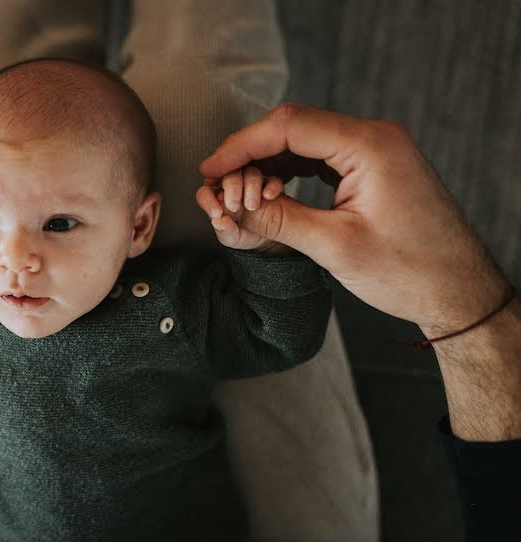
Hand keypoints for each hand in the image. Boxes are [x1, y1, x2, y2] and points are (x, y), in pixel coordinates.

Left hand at [194, 166, 287, 254]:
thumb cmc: (245, 234)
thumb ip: (224, 231)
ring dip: (251, 186)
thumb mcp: (233, 238)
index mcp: (218, 199)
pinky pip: (273, 179)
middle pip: (229, 175)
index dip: (208, 200)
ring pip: (251, 173)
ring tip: (252, 206)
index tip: (217, 213)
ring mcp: (253, 184)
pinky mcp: (272, 186)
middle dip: (231, 188)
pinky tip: (269, 197)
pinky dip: (272, 186)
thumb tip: (219, 221)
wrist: (268, 239)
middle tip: (234, 207)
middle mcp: (234, 187)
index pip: (206, 192)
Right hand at [199, 103, 508, 336]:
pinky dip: (290, 171)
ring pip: (305, 141)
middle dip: (250, 152)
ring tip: (238, 191)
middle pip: (294, 127)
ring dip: (268, 162)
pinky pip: (321, 157)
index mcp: (370, 146)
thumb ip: (277, 220)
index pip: (289, 126)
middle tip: (216, 181)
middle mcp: (375, 138)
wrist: (457, 291)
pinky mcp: (374, 167)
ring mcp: (376, 150)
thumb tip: (228, 208)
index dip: (241, 144)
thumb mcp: (333, 247)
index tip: (209, 167)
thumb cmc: (407, 272)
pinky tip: (270, 191)